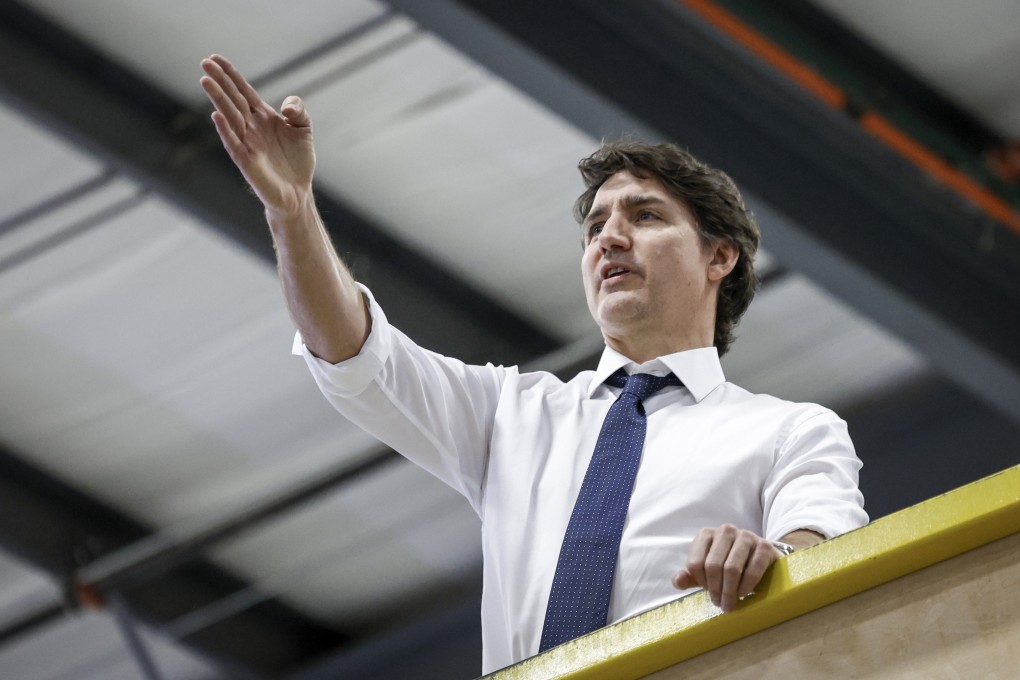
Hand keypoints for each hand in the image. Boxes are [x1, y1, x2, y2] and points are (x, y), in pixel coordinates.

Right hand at [200, 54, 314, 218]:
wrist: (298, 192)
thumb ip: (298, 110)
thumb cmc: (297, 160)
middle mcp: (250, 127)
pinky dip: (225, 130)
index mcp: (261, 116)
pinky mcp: (246, 162)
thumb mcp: (303, 128)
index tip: (215, 58)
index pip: (242, 90)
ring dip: (218, 100)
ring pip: (229, 117)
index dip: (230, 74)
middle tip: (204, 63)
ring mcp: (247, 143)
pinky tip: (217, 116)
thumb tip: (285, 107)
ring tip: (206, 81)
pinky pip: (233, 143)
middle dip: (219, 81)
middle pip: (232, 99)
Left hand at [672, 524, 779, 612]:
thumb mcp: (707, 571)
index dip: (700, 582)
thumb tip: (678, 581)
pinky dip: (746, 586)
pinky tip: (744, 594)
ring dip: (730, 591)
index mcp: (706, 534)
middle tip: (720, 605)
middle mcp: (725, 531)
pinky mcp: (764, 546)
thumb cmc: (728, 565)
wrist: (761, 559)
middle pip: (713, 566)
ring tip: (730, 604)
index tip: (707, 592)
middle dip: (716, 590)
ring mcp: (746, 536)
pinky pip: (753, 569)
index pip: (695, 563)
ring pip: (732, 568)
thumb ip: (690, 576)